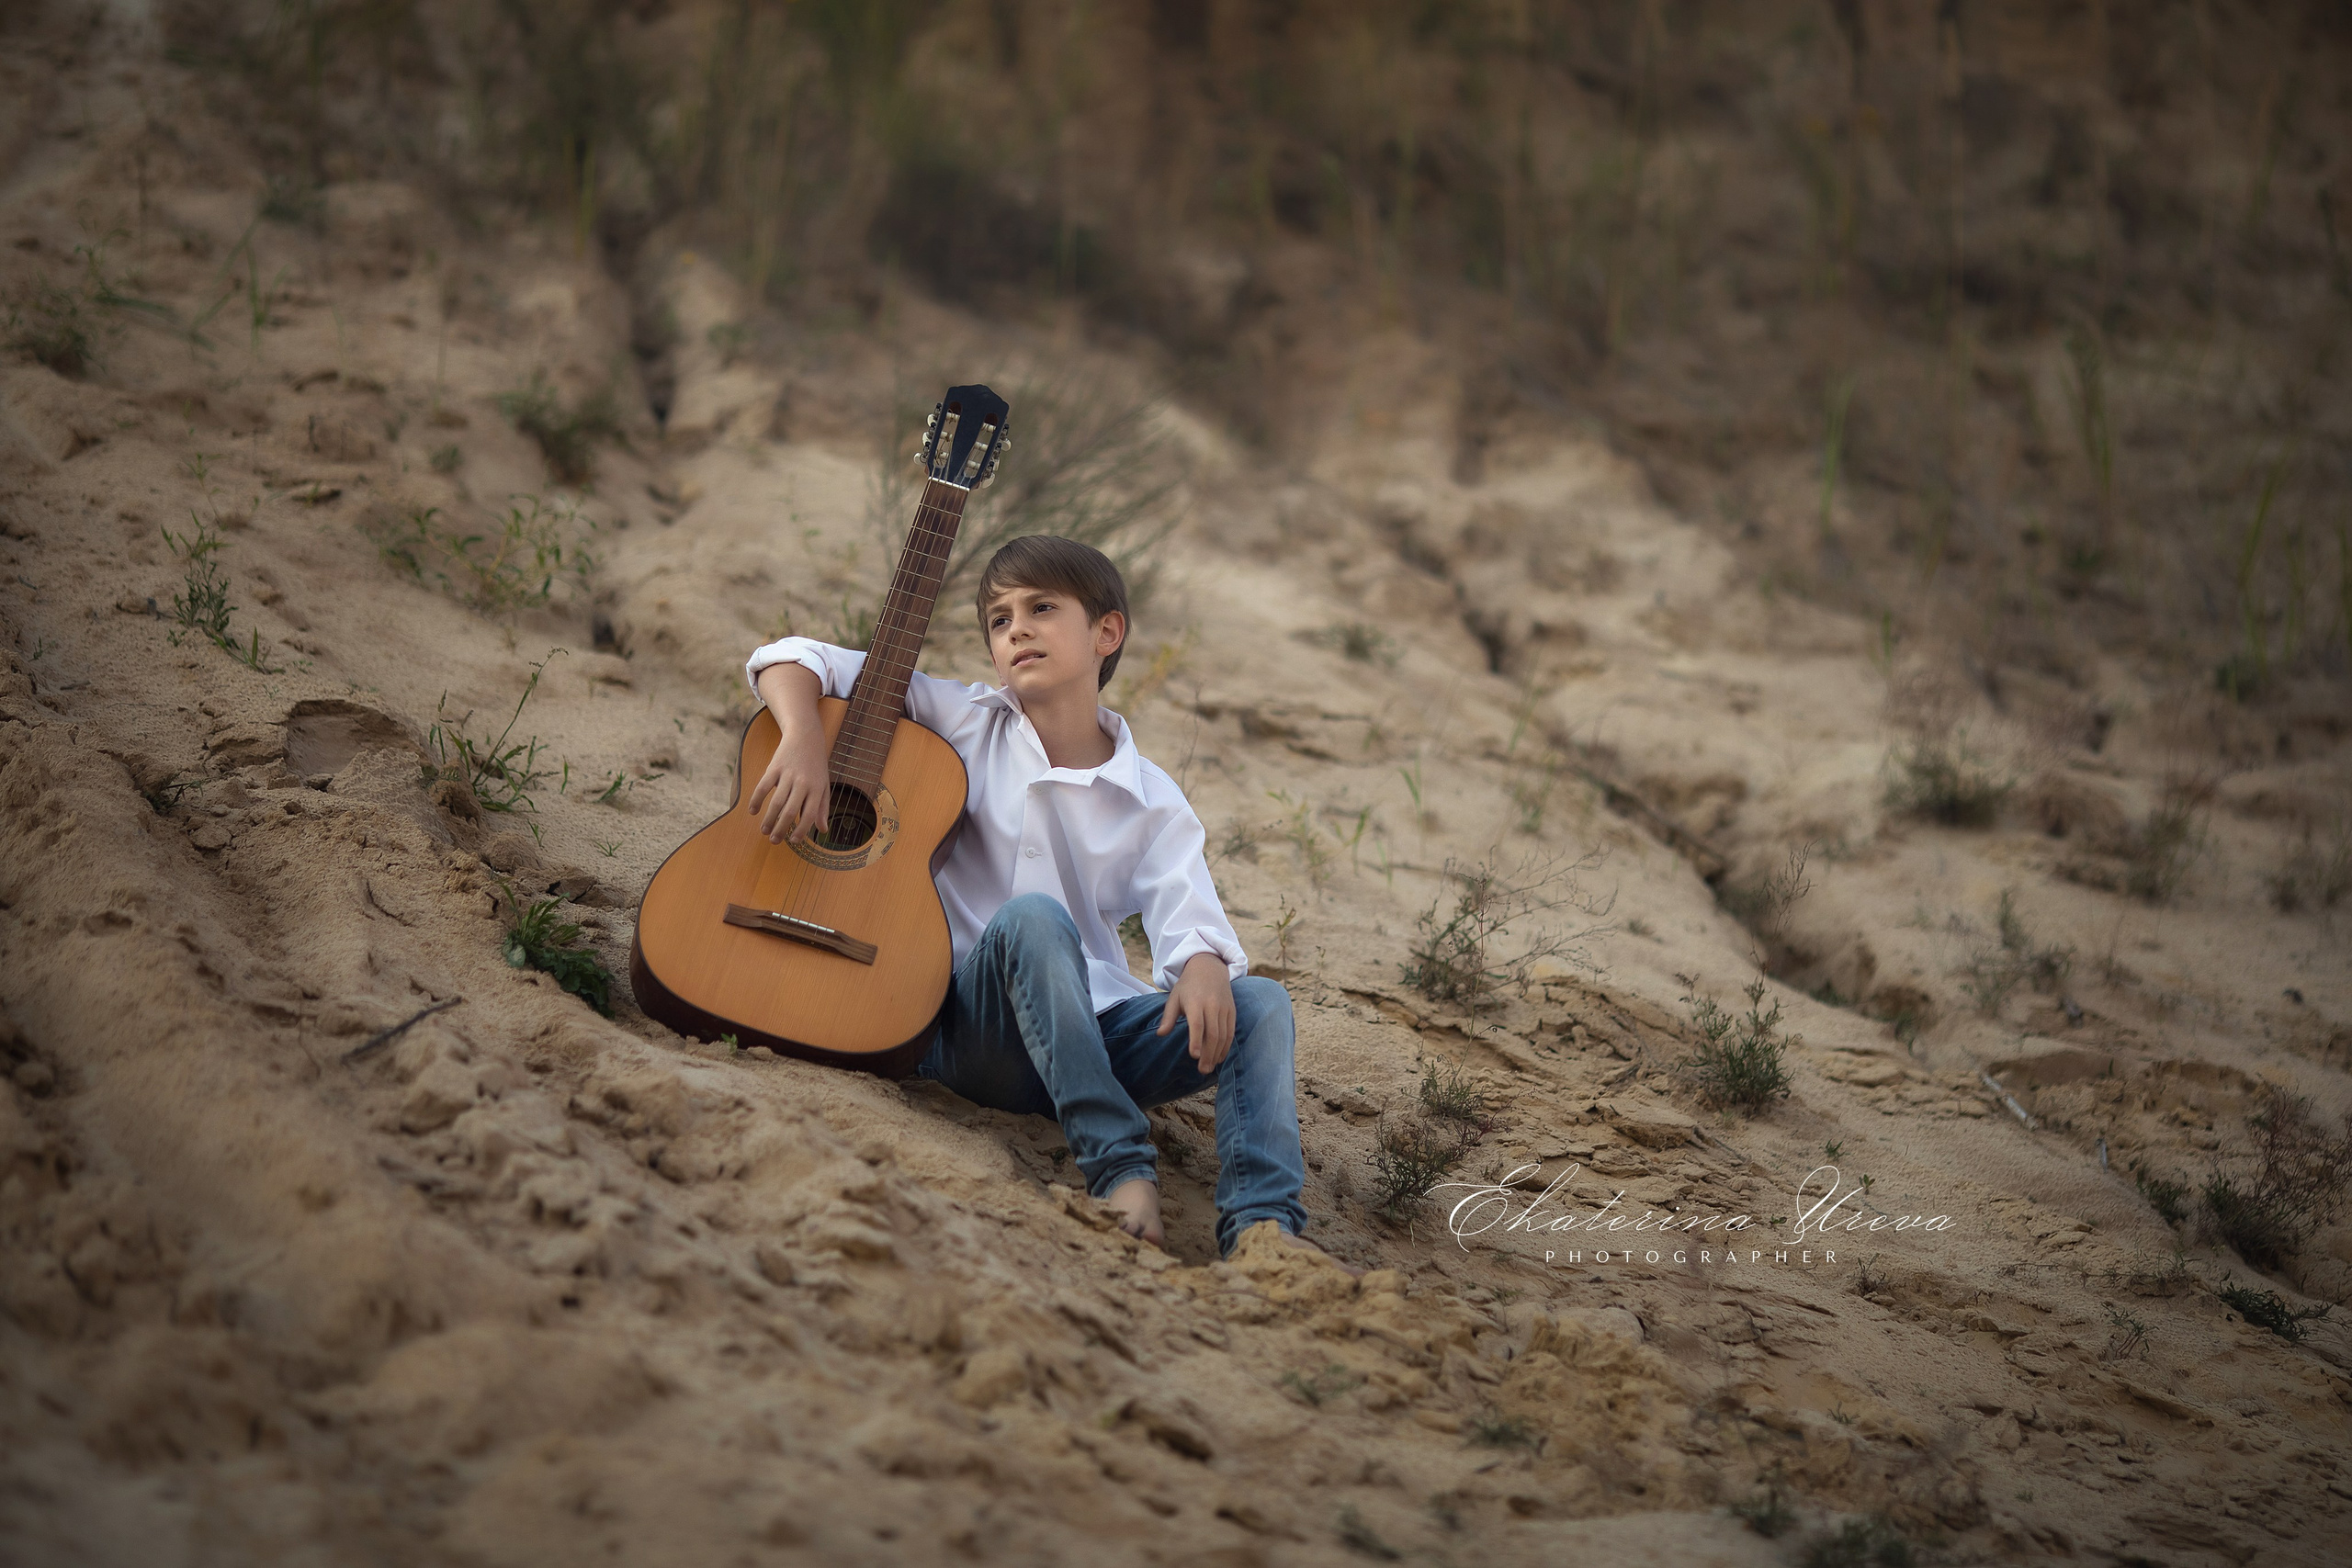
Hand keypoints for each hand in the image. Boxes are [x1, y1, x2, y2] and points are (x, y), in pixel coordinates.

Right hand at [747, 724, 832, 843]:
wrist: (806, 737)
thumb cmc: (816, 765)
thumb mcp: (824, 785)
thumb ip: (822, 808)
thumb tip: (823, 830)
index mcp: (817, 789)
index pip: (809, 814)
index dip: (802, 830)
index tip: (794, 841)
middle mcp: (803, 783)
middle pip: (790, 811)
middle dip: (781, 829)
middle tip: (774, 841)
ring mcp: (788, 775)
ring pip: (776, 802)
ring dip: (768, 819)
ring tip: (764, 831)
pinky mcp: (774, 767)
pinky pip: (763, 786)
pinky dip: (756, 800)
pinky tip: (752, 811)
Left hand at [1158, 953, 1235, 1073]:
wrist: (1209, 968)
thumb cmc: (1188, 986)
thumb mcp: (1174, 998)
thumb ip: (1168, 1017)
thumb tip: (1160, 1034)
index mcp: (1195, 1002)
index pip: (1197, 1024)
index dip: (1196, 1040)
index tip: (1194, 1056)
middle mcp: (1211, 1005)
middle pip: (1212, 1033)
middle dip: (1208, 1054)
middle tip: (1202, 1070)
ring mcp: (1224, 1008)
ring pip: (1223, 1035)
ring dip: (1217, 1053)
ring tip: (1209, 1068)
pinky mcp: (1232, 1011)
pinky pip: (1231, 1032)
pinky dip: (1226, 1046)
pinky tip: (1219, 1057)